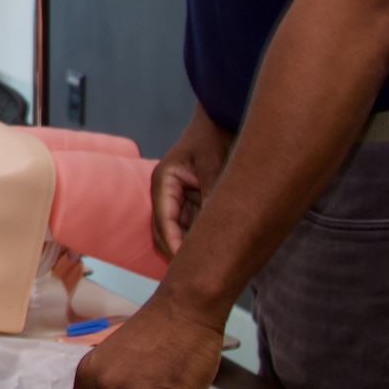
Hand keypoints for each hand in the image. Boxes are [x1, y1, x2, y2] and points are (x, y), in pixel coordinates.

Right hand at [151, 103, 233, 258]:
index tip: (188, 267)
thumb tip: (216, 230)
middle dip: (182, 251)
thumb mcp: (216, 165)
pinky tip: (219, 246)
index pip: (163, 222)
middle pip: (168, 231)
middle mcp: (167, 191)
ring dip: (194, 244)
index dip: (175, 246)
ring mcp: (181, 195)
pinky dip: (204, 234)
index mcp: (164, 181)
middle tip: (202, 274)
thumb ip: (213, 197)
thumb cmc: (215, 133)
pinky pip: (196, 222)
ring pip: (182, 229)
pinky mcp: (195, 197)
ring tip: (213, 264)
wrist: (225, 114)